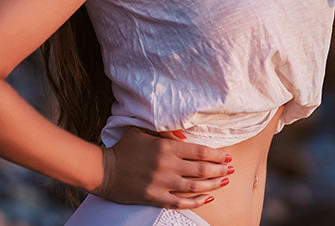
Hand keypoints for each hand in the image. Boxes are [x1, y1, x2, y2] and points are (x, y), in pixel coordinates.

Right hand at [91, 126, 233, 208]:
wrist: (103, 170)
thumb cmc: (124, 148)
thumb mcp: (144, 132)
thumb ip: (166, 133)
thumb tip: (186, 136)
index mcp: (166, 148)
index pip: (199, 151)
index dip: (216, 155)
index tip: (227, 156)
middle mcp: (167, 166)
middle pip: (201, 169)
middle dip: (220, 169)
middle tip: (231, 168)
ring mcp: (161, 183)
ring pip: (195, 186)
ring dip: (214, 184)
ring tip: (225, 181)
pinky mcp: (154, 198)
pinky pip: (181, 202)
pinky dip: (196, 201)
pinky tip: (208, 198)